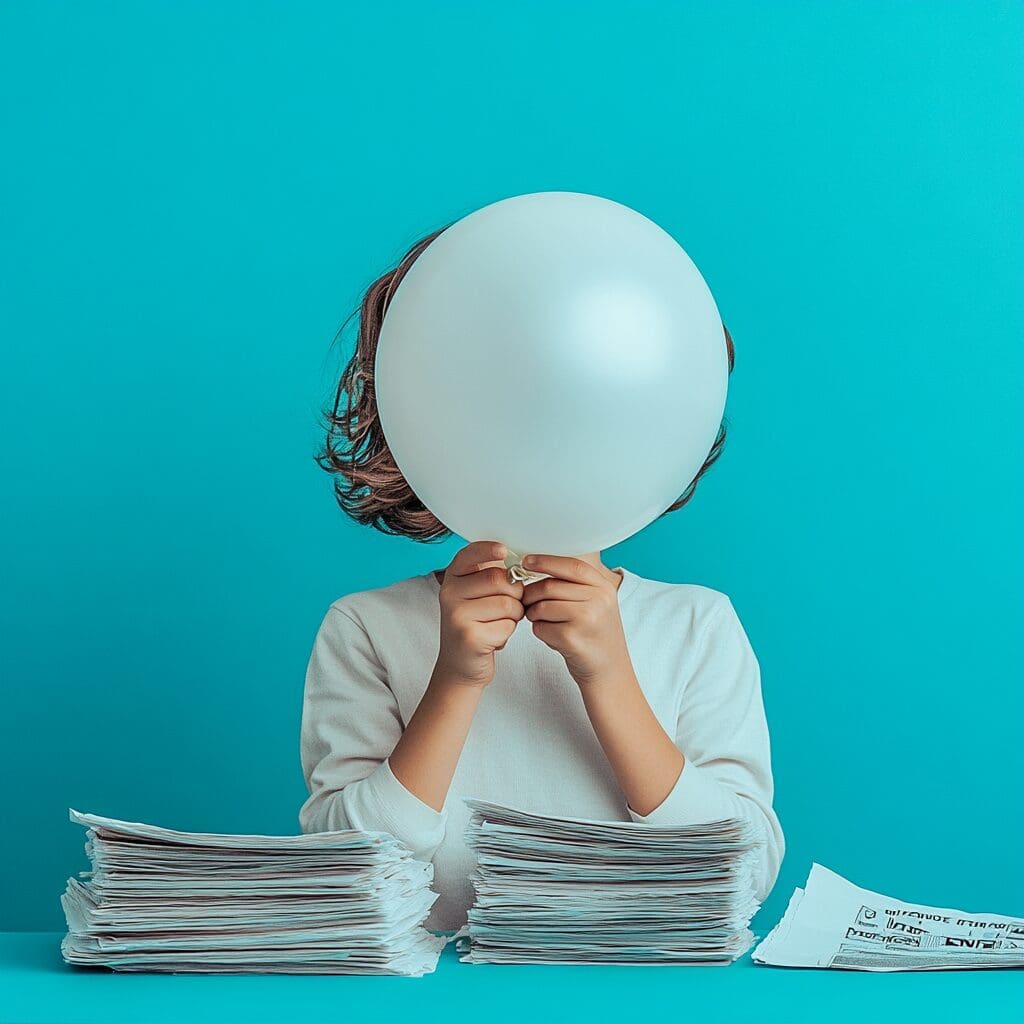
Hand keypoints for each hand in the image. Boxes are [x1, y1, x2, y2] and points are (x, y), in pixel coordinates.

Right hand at [434, 540, 524, 686]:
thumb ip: (492, 576)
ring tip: (499, 622)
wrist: (460, 663)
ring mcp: (457, 616)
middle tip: (509, 605)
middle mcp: (450, 594)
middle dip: (515, 593)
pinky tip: (494, 637)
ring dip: (514, 614)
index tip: (503, 550)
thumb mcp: (476, 595)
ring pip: (507, 603)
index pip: (469, 555)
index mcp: (452, 578)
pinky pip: (506, 625)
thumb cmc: (476, 624)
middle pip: (499, 579)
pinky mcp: (469, 637)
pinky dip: (508, 632)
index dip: (488, 550)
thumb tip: (519, 564)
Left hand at [519, 554, 630, 684]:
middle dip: (531, 593)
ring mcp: (586, 620)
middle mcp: (598, 601)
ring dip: (533, 613)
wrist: (609, 669)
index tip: (526, 561)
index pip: (571, 565)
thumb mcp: (597, 602)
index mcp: (604, 587)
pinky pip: (540, 627)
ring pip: (542, 606)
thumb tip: (535, 564)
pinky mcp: (572, 639)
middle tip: (527, 601)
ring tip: (541, 620)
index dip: (545, 561)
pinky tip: (552, 636)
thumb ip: (574, 583)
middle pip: (550, 586)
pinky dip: (539, 631)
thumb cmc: (595, 633)